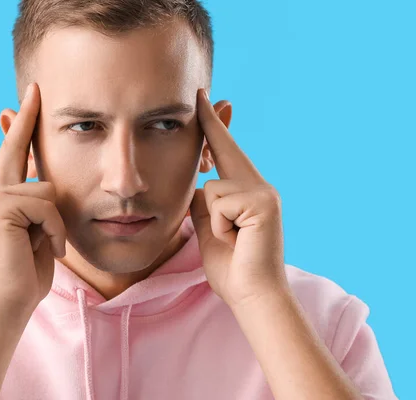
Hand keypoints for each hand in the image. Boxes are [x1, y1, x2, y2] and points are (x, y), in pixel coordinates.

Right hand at [0, 82, 65, 311]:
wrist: (10, 300)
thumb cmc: (28, 269)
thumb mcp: (39, 231)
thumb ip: (40, 204)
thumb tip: (45, 181)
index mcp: (2, 195)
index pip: (14, 152)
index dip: (21, 125)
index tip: (28, 98)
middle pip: (18, 148)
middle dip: (27, 118)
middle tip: (35, 87)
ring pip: (47, 190)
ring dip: (57, 223)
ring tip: (47, 246)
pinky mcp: (1, 207)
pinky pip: (47, 206)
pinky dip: (55, 231)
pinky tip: (46, 250)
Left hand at [190, 89, 287, 307]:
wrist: (252, 295)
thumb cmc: (231, 266)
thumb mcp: (212, 228)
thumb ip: (207, 204)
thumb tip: (200, 184)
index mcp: (247, 191)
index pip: (226, 152)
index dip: (213, 126)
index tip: (203, 98)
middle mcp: (259, 186)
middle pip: (225, 150)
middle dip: (212, 124)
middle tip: (198, 92)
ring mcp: (264, 193)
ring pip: (213, 188)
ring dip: (212, 220)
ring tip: (229, 240)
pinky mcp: (263, 203)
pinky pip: (220, 202)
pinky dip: (219, 226)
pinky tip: (235, 240)